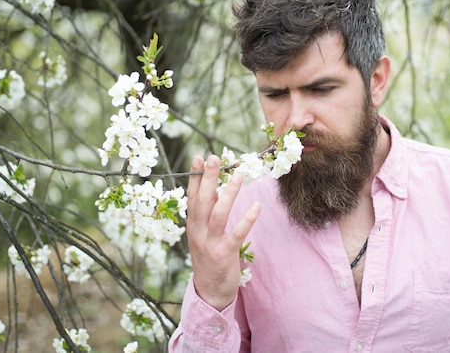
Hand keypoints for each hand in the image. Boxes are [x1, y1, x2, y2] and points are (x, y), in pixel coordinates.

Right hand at [186, 155, 260, 310]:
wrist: (210, 292)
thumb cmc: (210, 258)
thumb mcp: (203, 235)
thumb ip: (207, 214)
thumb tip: (215, 189)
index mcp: (193, 226)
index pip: (192, 197)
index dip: (194, 177)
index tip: (198, 157)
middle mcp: (198, 232)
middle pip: (202, 201)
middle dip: (207, 178)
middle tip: (213, 158)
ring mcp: (210, 244)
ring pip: (218, 214)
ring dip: (228, 194)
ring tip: (237, 175)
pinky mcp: (224, 254)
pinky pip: (236, 234)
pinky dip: (247, 219)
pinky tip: (257, 206)